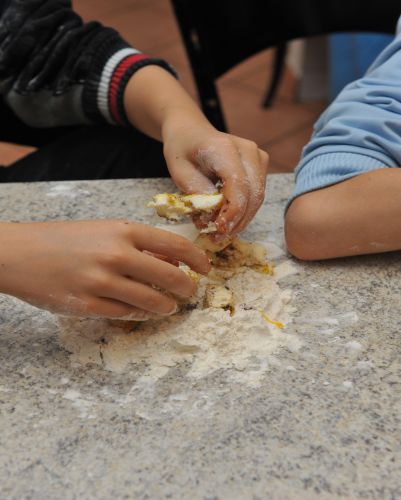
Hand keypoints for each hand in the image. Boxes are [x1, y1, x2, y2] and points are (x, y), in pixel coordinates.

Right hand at [0, 220, 209, 318]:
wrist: (18, 253)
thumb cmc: (62, 239)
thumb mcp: (103, 230)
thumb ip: (138, 243)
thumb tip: (172, 261)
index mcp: (123, 230)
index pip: (176, 245)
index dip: (198, 259)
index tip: (205, 268)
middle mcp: (116, 255)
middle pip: (172, 277)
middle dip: (188, 288)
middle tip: (190, 293)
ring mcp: (102, 282)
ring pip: (153, 302)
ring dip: (167, 306)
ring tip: (168, 306)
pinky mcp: (88, 305)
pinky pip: (128, 315)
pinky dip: (141, 315)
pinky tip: (143, 312)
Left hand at [162, 111, 268, 236]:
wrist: (191, 130)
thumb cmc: (182, 149)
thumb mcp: (179, 172)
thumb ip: (198, 194)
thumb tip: (215, 218)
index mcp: (224, 147)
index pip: (238, 186)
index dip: (231, 213)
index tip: (218, 231)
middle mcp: (247, 150)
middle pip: (253, 194)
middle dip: (237, 221)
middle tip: (217, 238)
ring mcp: (258, 156)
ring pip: (257, 197)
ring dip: (241, 219)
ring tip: (220, 233)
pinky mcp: (260, 165)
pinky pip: (256, 194)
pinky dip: (243, 210)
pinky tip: (227, 220)